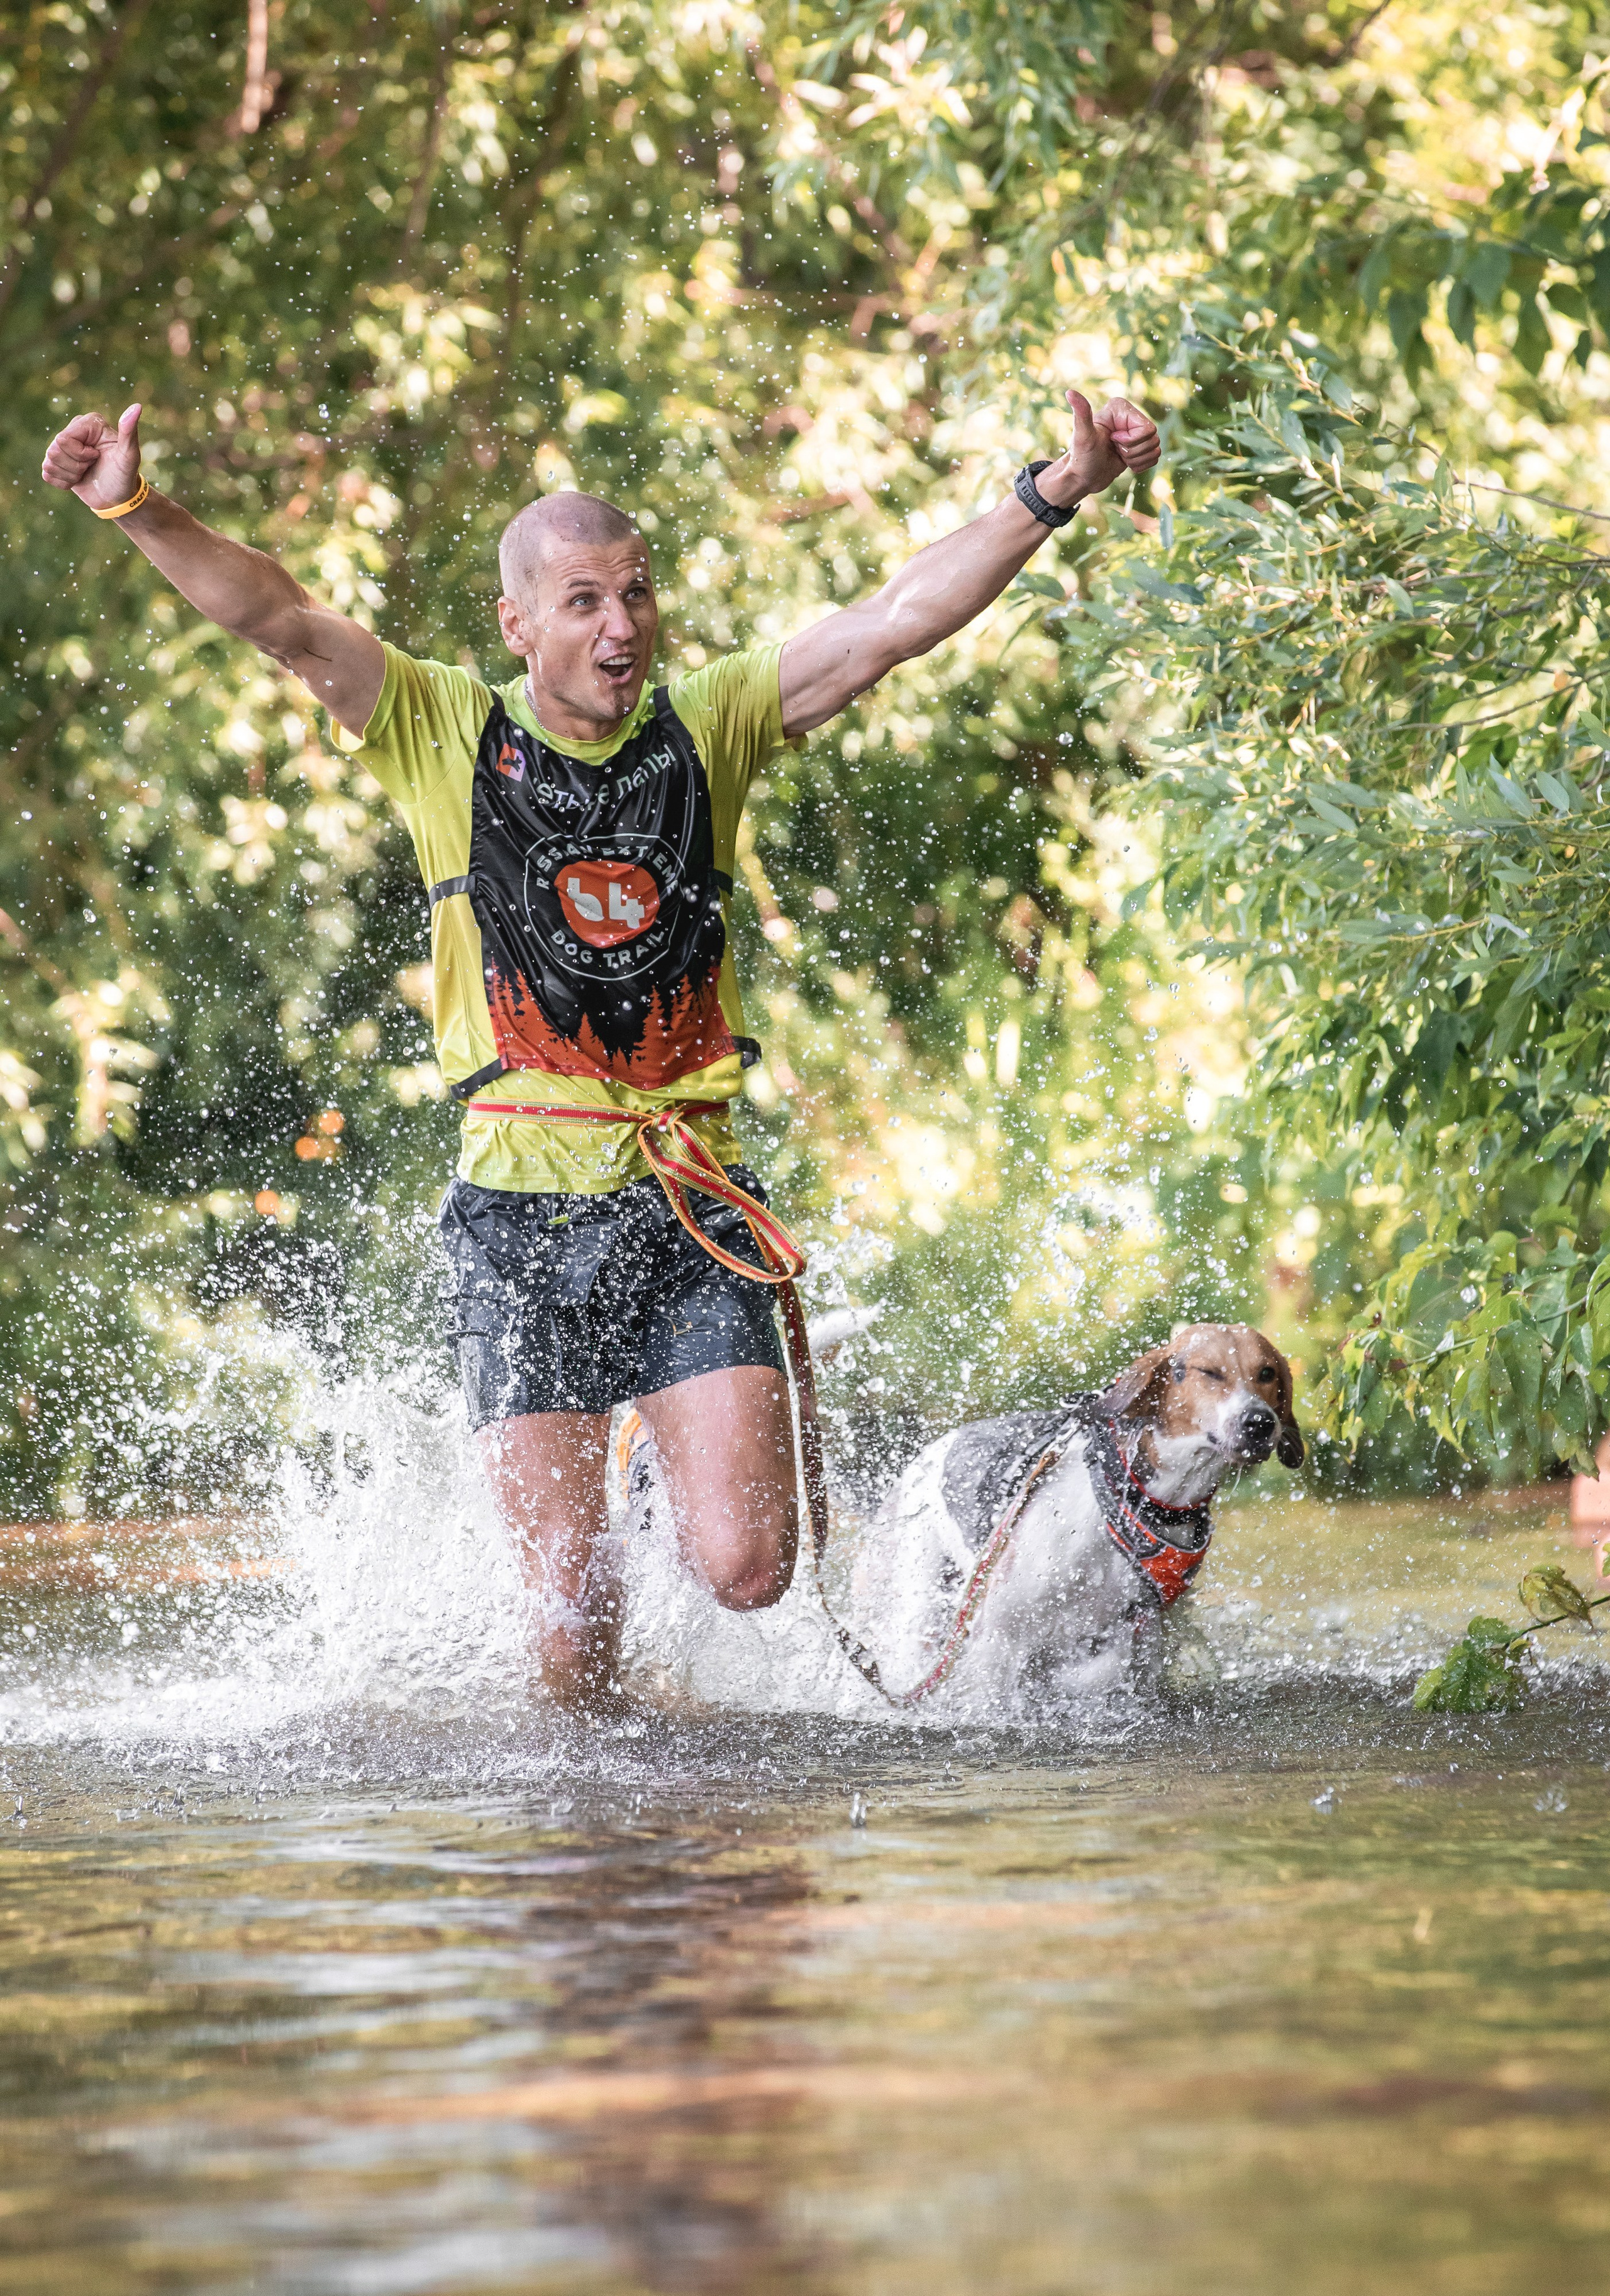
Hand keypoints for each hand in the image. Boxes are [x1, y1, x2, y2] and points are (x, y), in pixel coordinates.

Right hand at [41, 403, 143, 509]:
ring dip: (70, 475)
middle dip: (76, 466)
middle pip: (54, 450)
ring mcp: (62, 446)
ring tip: (86, 472)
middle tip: (92, 466)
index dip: (80, 455)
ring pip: (49, 461)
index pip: (64, 439)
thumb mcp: (130, 457)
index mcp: (88, 423)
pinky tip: (78, 480)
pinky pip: (46, 473)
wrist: (118, 498)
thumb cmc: (125, 476)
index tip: (97, 456)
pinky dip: (63, 482)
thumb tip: (137, 407)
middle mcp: (73, 430)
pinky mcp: (56, 461)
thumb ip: (130, 433)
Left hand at [1037, 389, 1160, 506]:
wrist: (1082, 477)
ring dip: (1136, 459)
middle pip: (1153, 438)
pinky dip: (1141, 465)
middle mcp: (1130, 416)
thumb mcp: (1082, 437)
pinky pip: (1155, 456)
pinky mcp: (1140, 446)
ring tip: (1118, 456)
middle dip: (1133, 452)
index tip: (1111, 440)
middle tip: (1114, 450)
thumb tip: (1069, 392)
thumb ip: (1081, 414)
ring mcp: (1136, 431)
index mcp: (1121, 408)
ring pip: (1155, 448)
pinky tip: (1124, 463)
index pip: (1147, 428)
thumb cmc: (1081, 457)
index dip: (1131, 441)